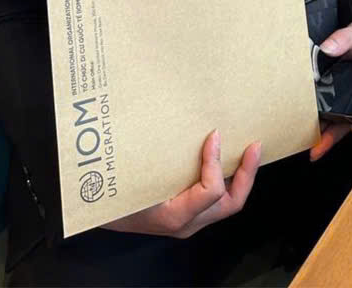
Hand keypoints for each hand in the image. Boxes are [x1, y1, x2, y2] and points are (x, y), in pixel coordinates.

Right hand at [102, 129, 260, 236]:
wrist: (97, 216)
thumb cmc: (110, 198)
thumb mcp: (132, 179)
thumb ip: (155, 159)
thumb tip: (185, 130)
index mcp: (174, 215)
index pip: (210, 192)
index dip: (215, 162)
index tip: (213, 135)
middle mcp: (186, 222)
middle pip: (231, 202)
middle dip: (248, 173)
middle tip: (254, 146)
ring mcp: (189, 220)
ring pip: (227, 203)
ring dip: (240, 176)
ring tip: (247, 151)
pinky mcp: (187, 214)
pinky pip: (215, 199)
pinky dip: (225, 178)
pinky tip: (225, 158)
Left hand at [309, 17, 351, 160]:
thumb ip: (344, 39)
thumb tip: (328, 48)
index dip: (351, 125)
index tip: (341, 135)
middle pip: (345, 122)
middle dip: (330, 137)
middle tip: (315, 150)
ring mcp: (347, 96)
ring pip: (335, 118)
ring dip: (322, 129)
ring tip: (305, 140)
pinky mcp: (336, 91)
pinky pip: (327, 106)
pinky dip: (317, 115)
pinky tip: (303, 121)